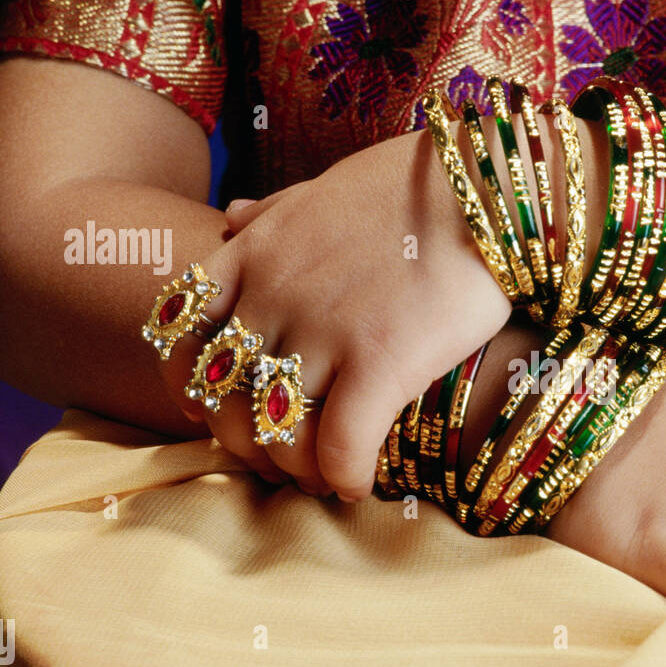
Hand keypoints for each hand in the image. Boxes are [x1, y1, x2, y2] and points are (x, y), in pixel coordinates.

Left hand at [157, 129, 511, 497]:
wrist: (485, 184)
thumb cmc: (413, 182)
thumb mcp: (321, 186)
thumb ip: (269, 211)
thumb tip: (228, 218)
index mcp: (254, 252)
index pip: (180, 333)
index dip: (191, 384)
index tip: (217, 409)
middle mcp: (274, 294)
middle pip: (224, 398)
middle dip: (246, 443)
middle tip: (282, 459)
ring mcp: (324, 329)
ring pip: (277, 432)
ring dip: (295, 469)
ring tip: (324, 477)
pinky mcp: (381, 361)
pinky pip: (341, 447)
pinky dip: (345, 477)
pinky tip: (361, 484)